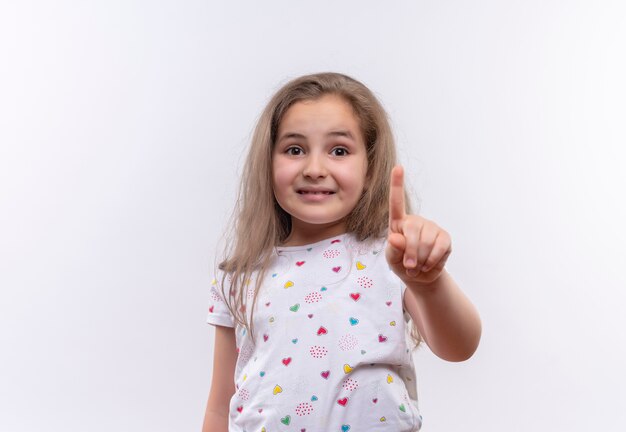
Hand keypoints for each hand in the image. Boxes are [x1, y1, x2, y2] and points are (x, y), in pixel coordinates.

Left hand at [385, 166, 451, 286]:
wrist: (420, 276)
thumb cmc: (401, 263)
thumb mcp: (392, 259)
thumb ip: (393, 249)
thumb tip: (395, 238)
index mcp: (398, 222)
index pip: (396, 202)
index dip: (397, 184)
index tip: (398, 167)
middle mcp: (416, 221)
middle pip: (413, 231)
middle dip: (410, 252)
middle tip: (408, 267)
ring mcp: (432, 228)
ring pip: (426, 242)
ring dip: (420, 260)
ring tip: (417, 266)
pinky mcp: (445, 237)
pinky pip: (440, 248)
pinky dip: (432, 261)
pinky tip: (428, 265)